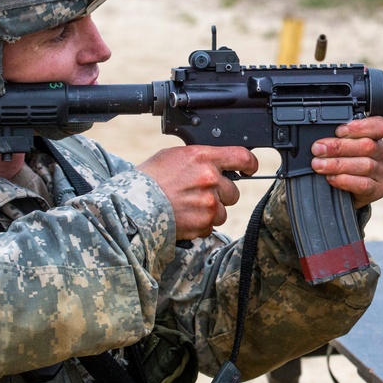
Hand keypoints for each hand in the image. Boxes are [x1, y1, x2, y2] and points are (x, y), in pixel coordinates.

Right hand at [138, 146, 259, 239]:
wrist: (132, 205)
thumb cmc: (149, 179)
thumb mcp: (174, 156)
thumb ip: (200, 158)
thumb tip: (217, 163)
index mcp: (203, 158)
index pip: (242, 157)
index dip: (250, 165)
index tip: (249, 169)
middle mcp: (209, 179)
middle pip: (234, 191)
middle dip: (221, 194)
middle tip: (198, 194)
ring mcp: (208, 203)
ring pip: (223, 211)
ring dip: (210, 212)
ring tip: (187, 207)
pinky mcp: (203, 224)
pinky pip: (211, 226)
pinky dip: (199, 225)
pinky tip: (183, 217)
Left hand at [310, 116, 382, 208]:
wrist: (344, 191)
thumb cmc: (341, 162)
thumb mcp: (338, 147)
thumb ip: (335, 139)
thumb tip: (320, 139)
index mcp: (375, 136)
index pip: (379, 126)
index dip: (360, 127)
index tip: (338, 131)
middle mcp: (381, 152)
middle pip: (367, 146)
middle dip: (339, 147)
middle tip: (318, 149)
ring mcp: (381, 172)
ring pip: (366, 165)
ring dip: (338, 164)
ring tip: (319, 165)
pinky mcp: (378, 189)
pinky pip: (364, 184)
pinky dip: (346, 181)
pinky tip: (332, 178)